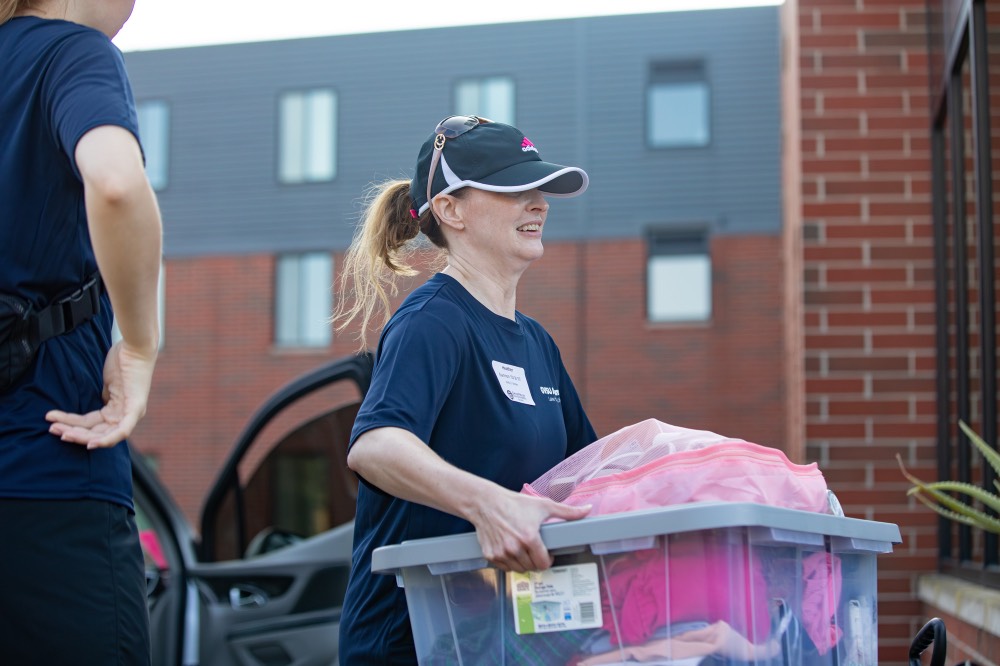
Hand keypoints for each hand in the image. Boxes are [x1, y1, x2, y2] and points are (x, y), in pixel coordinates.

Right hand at [45, 340, 156, 448]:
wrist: (135, 346)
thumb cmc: (122, 361)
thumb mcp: (108, 383)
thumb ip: (101, 398)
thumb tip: (87, 408)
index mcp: (118, 411)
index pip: (92, 425)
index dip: (72, 427)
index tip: (53, 423)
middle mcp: (125, 416)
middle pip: (96, 433)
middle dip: (72, 433)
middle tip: (52, 429)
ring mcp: (132, 413)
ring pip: (104, 434)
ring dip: (80, 435)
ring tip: (58, 429)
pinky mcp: (136, 408)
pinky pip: (123, 431)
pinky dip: (107, 440)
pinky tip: (91, 444)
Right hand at [469, 490, 590, 572]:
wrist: (485, 503)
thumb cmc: (514, 503)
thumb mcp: (543, 505)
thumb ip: (567, 511)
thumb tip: (587, 510)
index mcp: (529, 538)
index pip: (543, 564)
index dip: (547, 560)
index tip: (547, 554)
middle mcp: (515, 548)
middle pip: (532, 568)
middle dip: (536, 561)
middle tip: (534, 550)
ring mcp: (501, 553)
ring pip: (519, 570)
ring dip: (523, 563)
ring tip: (523, 550)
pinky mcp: (490, 555)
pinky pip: (505, 567)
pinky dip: (509, 562)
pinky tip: (511, 550)